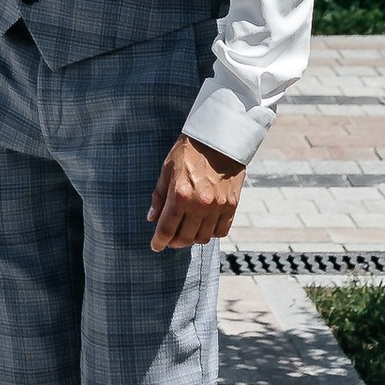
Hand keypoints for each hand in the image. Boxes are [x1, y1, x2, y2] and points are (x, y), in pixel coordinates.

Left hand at [150, 134, 246, 249]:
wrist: (219, 139)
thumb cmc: (189, 151)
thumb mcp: (167, 169)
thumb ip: (159, 196)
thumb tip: (152, 218)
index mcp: (180, 194)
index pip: (167, 228)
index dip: (159, 241)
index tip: (155, 246)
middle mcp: (200, 204)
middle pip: (185, 237)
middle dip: (174, 242)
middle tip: (169, 240)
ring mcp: (218, 206)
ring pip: (203, 238)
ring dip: (192, 238)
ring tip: (186, 232)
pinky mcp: (232, 205)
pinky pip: (221, 231)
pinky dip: (211, 233)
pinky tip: (204, 226)